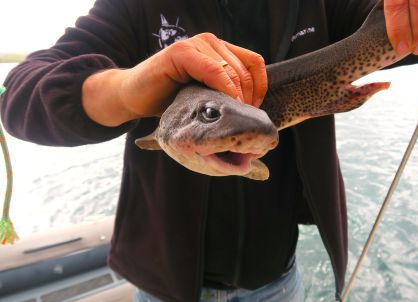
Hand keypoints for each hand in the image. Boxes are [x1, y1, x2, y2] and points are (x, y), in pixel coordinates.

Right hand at [83, 33, 266, 126]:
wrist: (133, 97)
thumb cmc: (169, 100)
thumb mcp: (206, 96)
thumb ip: (227, 92)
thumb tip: (255, 110)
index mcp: (219, 50)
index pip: (254, 63)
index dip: (260, 88)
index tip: (253, 110)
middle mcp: (210, 43)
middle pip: (245, 70)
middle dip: (247, 98)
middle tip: (239, 119)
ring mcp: (195, 44)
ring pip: (232, 70)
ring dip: (236, 97)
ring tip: (230, 115)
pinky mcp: (181, 52)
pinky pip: (214, 70)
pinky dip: (223, 89)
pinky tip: (221, 104)